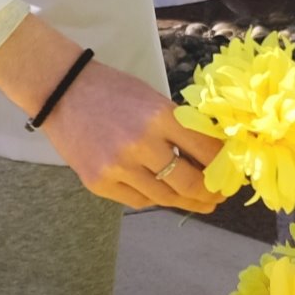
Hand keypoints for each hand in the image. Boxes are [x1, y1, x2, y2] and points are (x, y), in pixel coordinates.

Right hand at [0, 14, 218, 211]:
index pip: (205, 150)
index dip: (223, 166)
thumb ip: (181, 127)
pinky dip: (155, 198)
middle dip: (210, 193)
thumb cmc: (114, 91)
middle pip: (188, 182)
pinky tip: (164, 194)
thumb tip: (213, 156)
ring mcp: (117, 167)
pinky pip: (138, 201)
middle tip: (219, 197)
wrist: (63, 92)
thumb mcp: (154, 100)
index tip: (231, 173)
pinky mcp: (99, 183)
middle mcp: (140, 144)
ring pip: (165, 196)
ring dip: (186, 202)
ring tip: (200, 203)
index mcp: (160, 115)